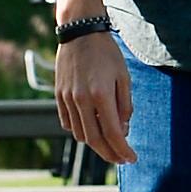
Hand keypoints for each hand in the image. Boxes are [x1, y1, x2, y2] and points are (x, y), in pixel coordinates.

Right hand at [53, 27, 130, 163]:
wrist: (80, 32)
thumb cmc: (106, 53)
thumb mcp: (124, 77)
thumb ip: (125, 106)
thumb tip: (123, 131)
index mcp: (101, 94)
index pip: (113, 133)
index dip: (123, 150)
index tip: (132, 158)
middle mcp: (82, 100)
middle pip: (95, 140)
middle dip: (110, 154)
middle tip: (121, 159)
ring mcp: (67, 98)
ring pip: (80, 134)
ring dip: (95, 144)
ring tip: (109, 143)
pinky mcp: (58, 96)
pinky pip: (68, 123)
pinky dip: (80, 131)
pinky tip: (92, 129)